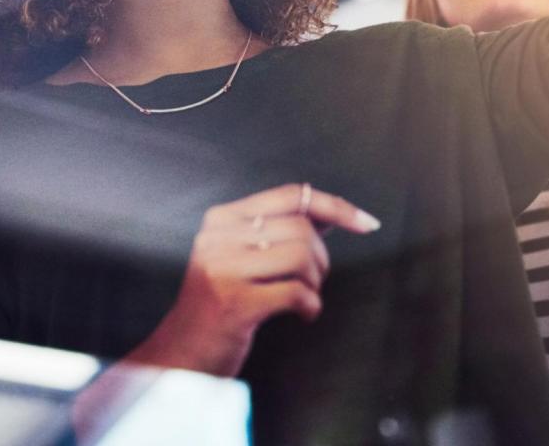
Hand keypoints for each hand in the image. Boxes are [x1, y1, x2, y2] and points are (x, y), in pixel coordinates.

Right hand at [128, 183, 379, 378]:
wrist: (181, 353)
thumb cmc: (220, 304)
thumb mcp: (239, 256)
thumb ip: (278, 231)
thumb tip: (330, 212)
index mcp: (222, 218)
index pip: (291, 196)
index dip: (336, 207)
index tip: (368, 223)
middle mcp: (218, 236)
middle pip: (302, 229)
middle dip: (321, 260)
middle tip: (312, 283)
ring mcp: (224, 269)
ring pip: (302, 257)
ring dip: (315, 283)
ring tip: (304, 299)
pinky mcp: (235, 303)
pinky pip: (297, 294)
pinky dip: (311, 307)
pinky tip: (302, 316)